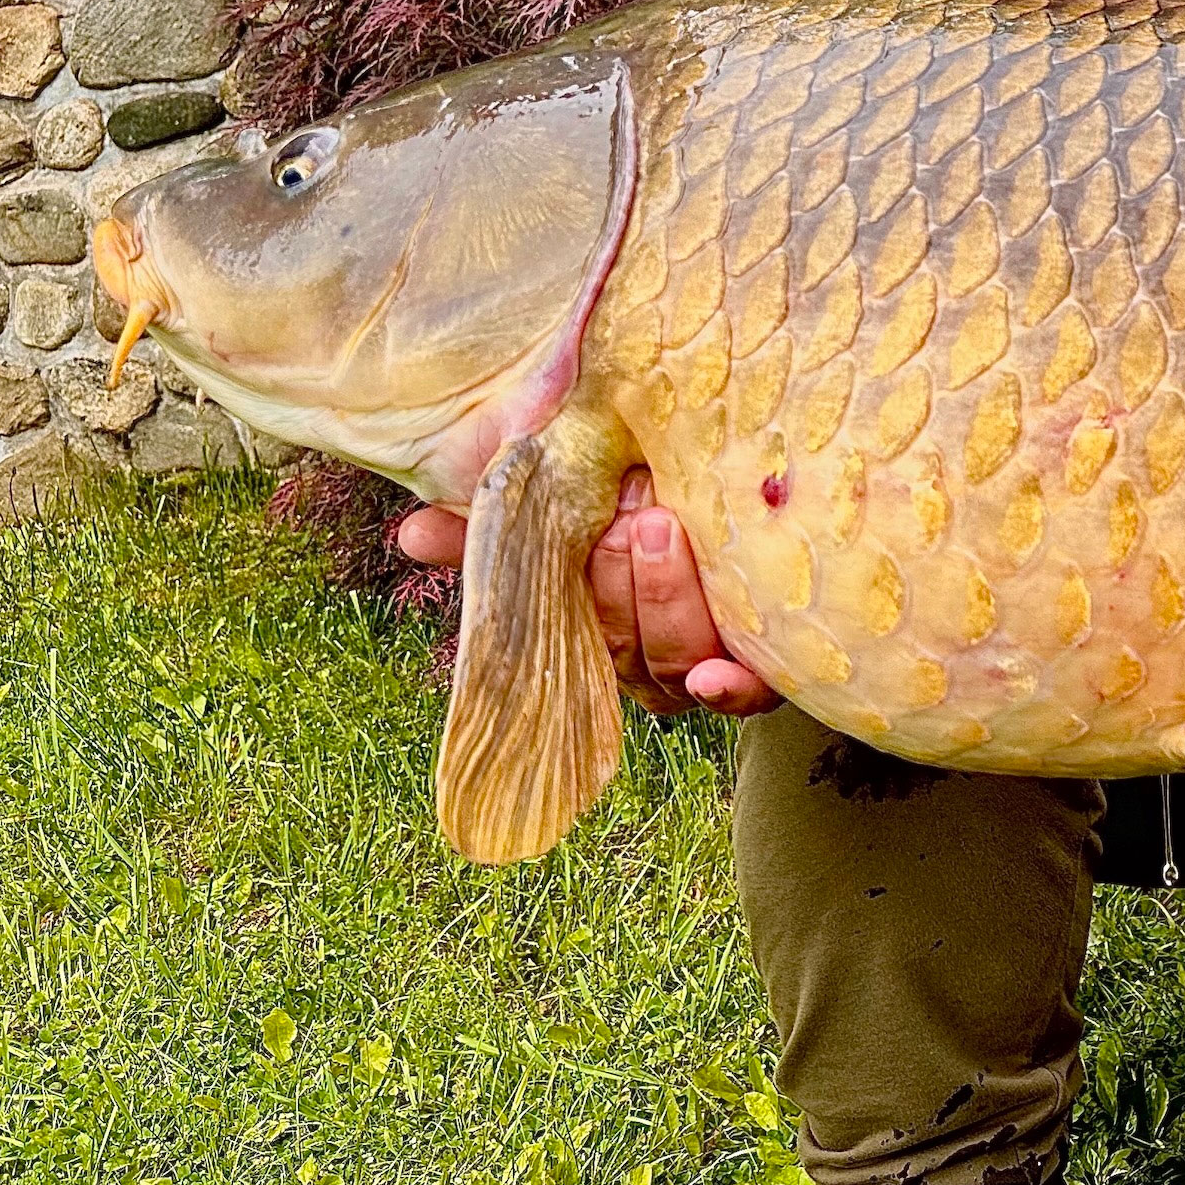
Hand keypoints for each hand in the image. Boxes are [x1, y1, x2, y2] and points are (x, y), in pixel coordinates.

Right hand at [390, 470, 782, 717]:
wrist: (766, 490)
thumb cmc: (663, 498)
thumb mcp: (586, 502)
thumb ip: (502, 521)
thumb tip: (411, 532)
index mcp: (604, 624)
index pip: (568, 631)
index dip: (560, 596)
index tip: (564, 542)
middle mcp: (653, 654)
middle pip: (618, 647)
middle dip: (616, 582)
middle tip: (630, 511)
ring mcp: (712, 659)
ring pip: (672, 661)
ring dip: (662, 602)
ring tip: (663, 527)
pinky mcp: (773, 664)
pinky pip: (750, 694)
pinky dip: (730, 690)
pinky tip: (717, 675)